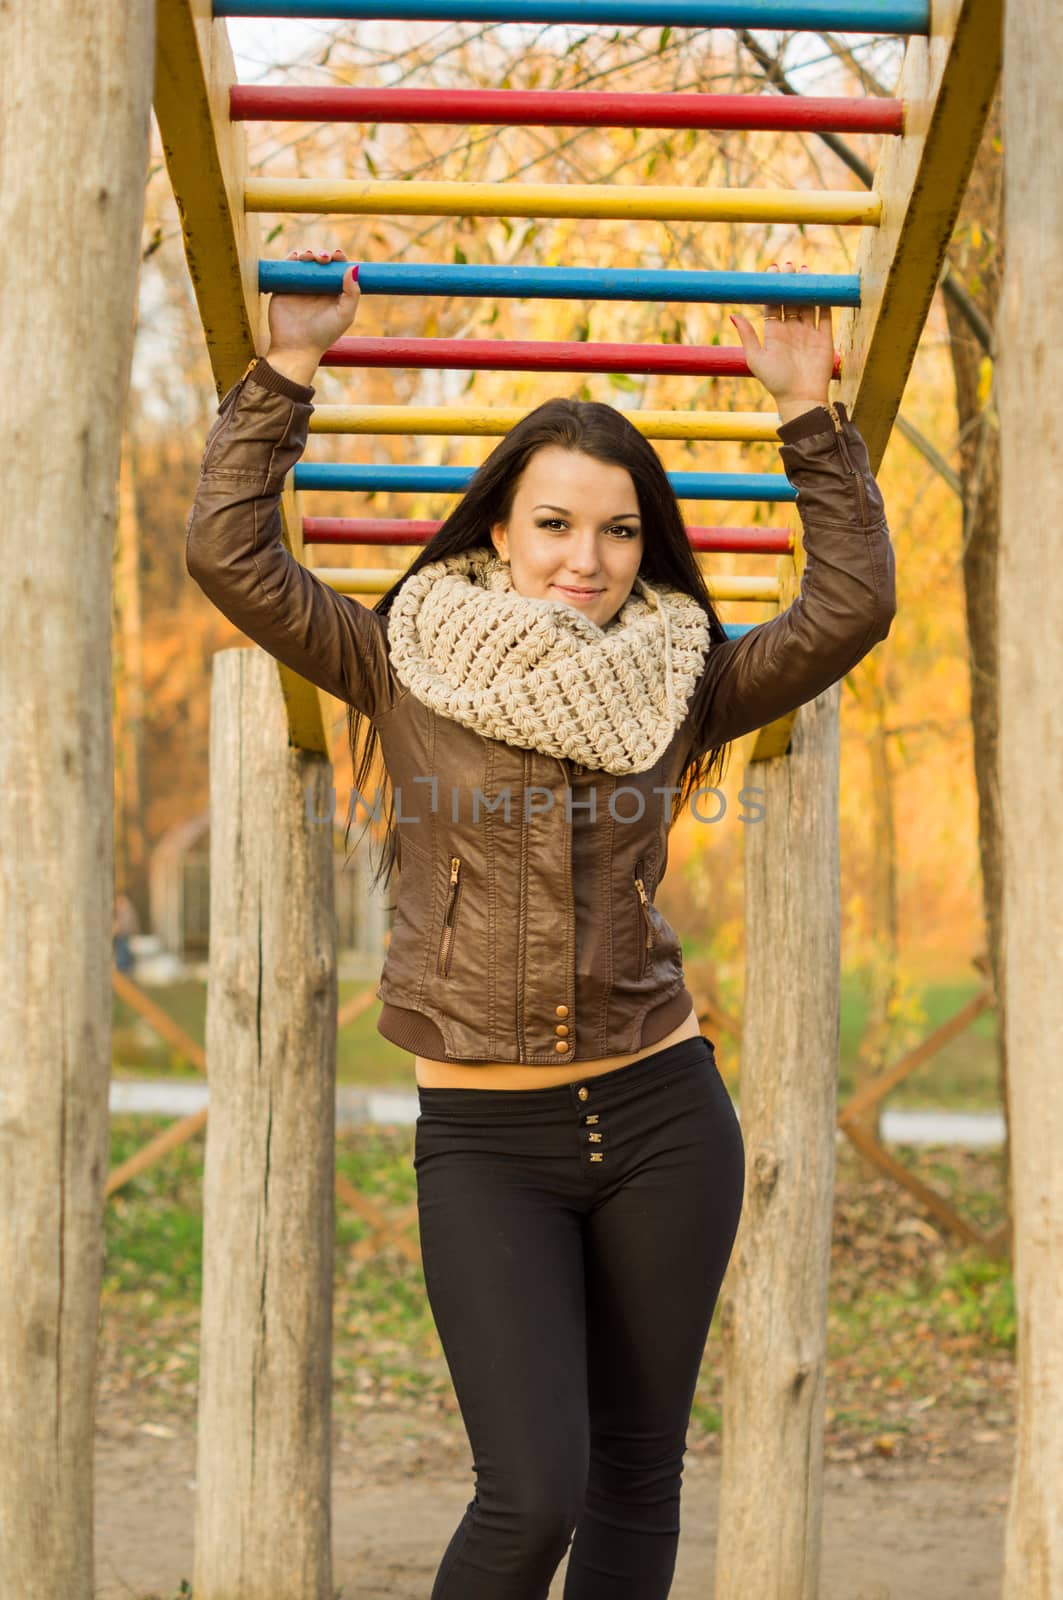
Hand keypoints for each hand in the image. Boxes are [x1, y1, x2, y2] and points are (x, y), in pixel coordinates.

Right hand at [266, 247, 360, 383]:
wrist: (296, 347)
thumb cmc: (323, 335)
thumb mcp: (344, 316)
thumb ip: (352, 293)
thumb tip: (354, 267)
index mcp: (333, 293)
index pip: (338, 270)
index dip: (339, 259)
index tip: (339, 255)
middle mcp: (317, 288)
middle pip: (321, 262)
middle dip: (323, 255)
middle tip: (324, 259)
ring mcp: (300, 287)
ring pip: (304, 262)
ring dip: (308, 254)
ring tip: (309, 257)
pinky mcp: (283, 287)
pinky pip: (287, 268)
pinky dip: (291, 259)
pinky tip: (296, 257)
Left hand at [729, 262, 833, 420]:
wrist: (801, 398)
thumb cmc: (776, 381)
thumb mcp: (756, 359)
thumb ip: (747, 336)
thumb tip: (733, 314)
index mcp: (774, 334)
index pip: (773, 305)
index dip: (773, 288)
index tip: (772, 271)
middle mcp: (791, 331)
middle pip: (791, 301)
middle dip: (790, 283)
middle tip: (788, 265)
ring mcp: (809, 333)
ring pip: (808, 304)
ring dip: (807, 288)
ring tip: (805, 270)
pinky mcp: (825, 338)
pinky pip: (825, 315)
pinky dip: (825, 301)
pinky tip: (822, 286)